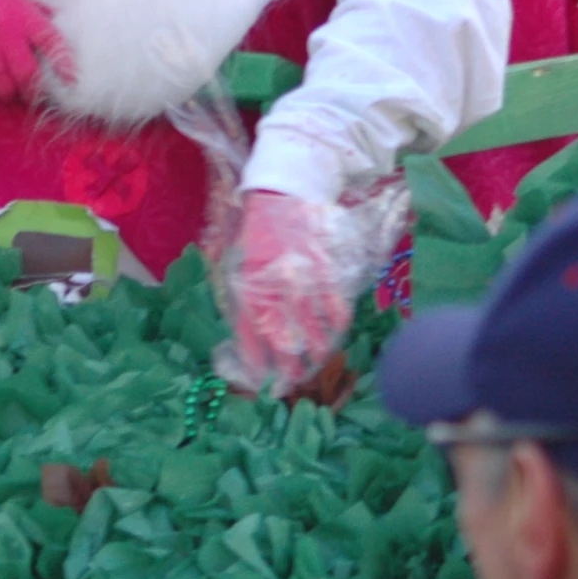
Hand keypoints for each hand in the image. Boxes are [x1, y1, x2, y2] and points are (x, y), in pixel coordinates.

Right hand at [0, 0, 73, 104]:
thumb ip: (33, 13)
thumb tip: (59, 31)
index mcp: (21, 14)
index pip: (52, 43)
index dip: (64, 65)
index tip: (72, 81)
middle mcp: (5, 33)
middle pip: (29, 75)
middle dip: (32, 89)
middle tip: (30, 92)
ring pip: (5, 88)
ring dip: (7, 91)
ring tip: (4, 85)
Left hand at [218, 191, 347, 391]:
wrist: (279, 197)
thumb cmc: (256, 238)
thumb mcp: (240, 269)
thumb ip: (246, 302)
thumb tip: (254, 341)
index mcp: (247, 286)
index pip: (250, 335)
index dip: (257, 361)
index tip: (263, 381)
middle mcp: (274, 287)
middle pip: (284, 339)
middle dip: (290, 366)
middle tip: (295, 381)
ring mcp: (301, 279)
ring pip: (313, 328)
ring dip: (317, 350)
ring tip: (319, 363)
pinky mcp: (323, 269)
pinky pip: (334, 304)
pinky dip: (337, 322)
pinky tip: (337, 332)